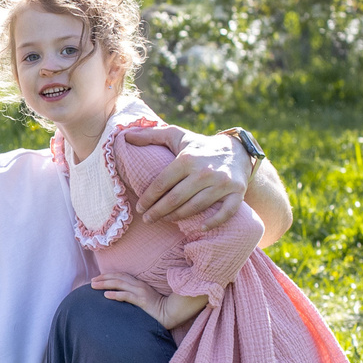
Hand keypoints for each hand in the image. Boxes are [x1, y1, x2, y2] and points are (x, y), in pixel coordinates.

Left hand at [92, 271, 207, 329]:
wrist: (171, 313)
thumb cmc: (158, 308)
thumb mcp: (144, 299)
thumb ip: (133, 296)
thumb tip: (120, 297)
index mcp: (139, 284)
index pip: (121, 276)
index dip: (108, 275)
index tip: (96, 277)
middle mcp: (139, 285)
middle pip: (118, 278)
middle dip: (103, 278)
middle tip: (91, 281)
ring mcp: (141, 292)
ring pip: (120, 284)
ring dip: (105, 284)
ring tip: (94, 286)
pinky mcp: (143, 301)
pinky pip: (127, 296)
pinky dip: (116, 294)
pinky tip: (106, 295)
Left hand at [122, 125, 249, 228]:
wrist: (237, 151)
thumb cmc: (200, 147)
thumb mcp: (177, 136)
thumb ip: (151, 135)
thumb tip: (125, 135)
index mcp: (187, 159)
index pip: (162, 183)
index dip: (148, 198)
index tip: (140, 207)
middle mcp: (204, 172)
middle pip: (176, 198)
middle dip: (158, 211)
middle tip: (147, 220)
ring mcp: (222, 184)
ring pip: (195, 207)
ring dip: (177, 217)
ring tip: (164, 221)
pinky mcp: (237, 193)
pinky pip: (225, 213)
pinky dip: (213, 222)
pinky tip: (200, 228)